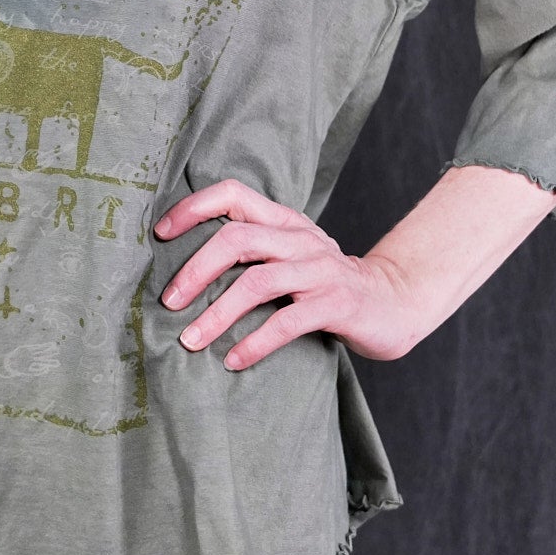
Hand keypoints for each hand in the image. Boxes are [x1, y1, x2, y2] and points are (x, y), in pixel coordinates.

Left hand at [153, 177, 418, 369]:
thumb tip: (184, 268)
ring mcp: (320, 270)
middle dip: (195, 270)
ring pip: (257, 283)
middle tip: (169, 303)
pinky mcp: (337, 304)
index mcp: (284, 221)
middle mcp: (301, 239)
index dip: (193, 208)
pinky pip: (287, 323)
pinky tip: (233, 360)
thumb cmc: (327, 283)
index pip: (233, 194)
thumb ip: (253, 250)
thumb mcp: (292, 254)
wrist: (394, 302)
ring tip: (190, 341)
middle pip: (237, 239)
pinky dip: (254, 343)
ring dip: (217, 315)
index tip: (160, 233)